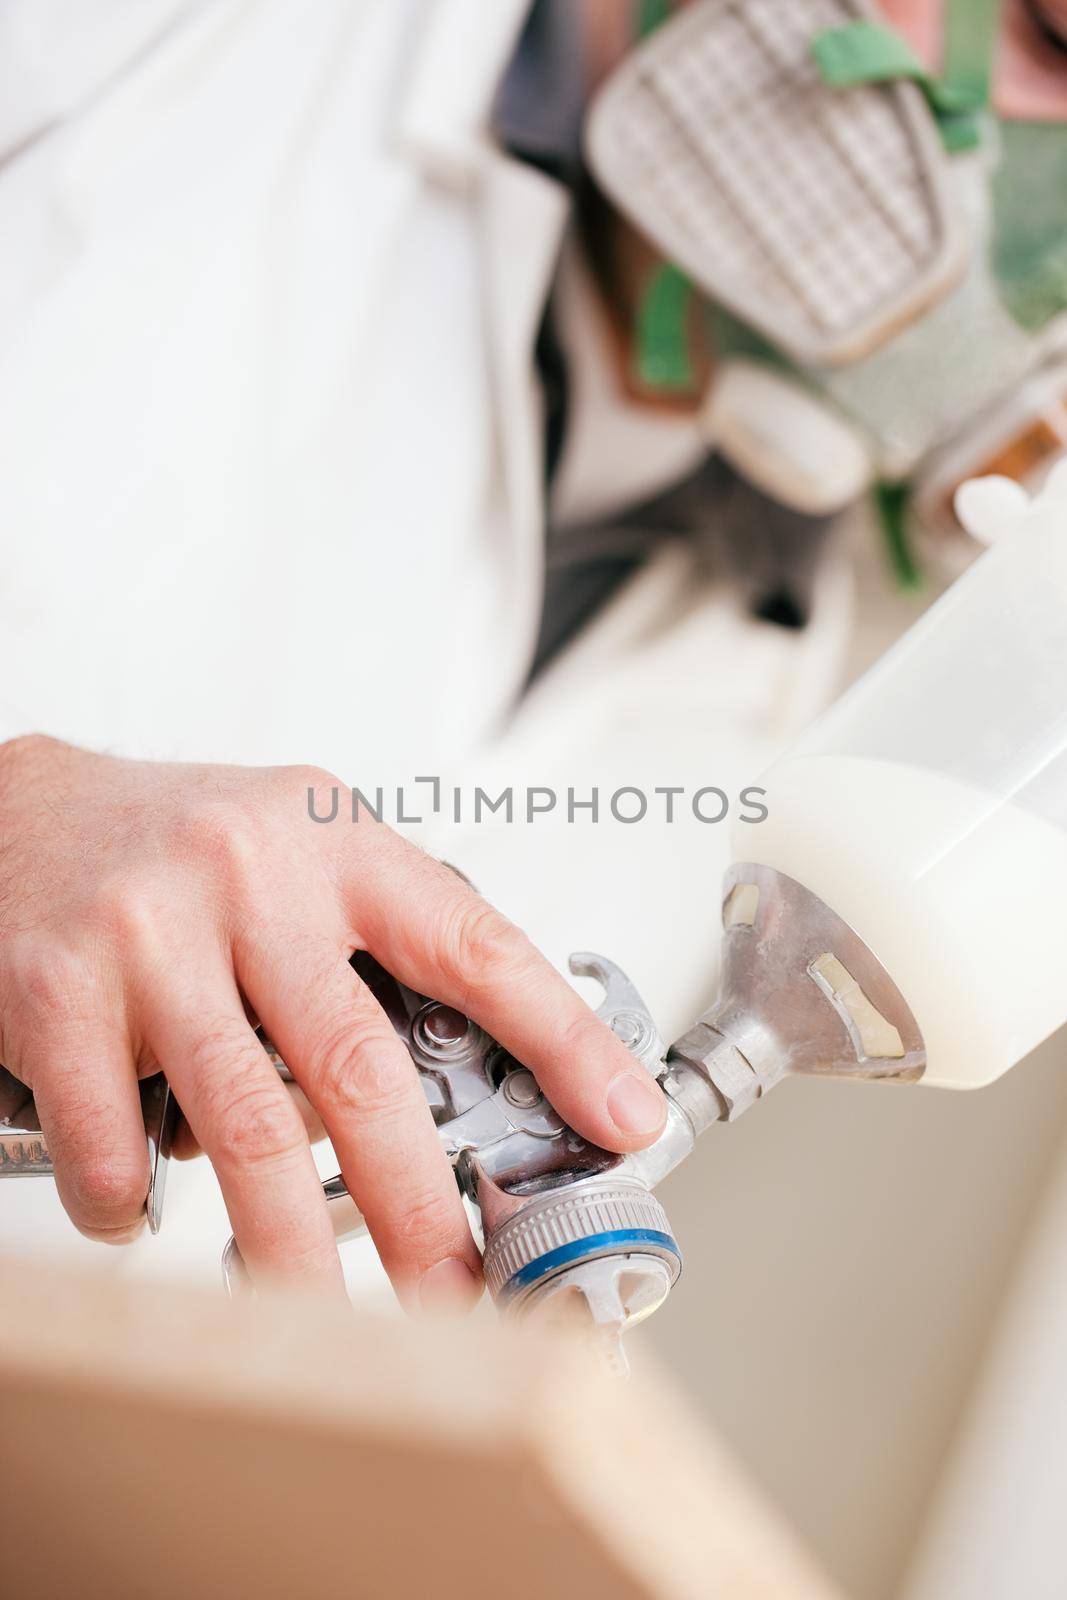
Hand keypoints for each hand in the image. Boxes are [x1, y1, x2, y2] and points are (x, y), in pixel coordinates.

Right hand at [0, 736, 665, 1308]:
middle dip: (422, 1206)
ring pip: (245, 1127)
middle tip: (461, 1291)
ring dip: (291, 1247)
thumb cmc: (176, 843)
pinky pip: (113, 1142)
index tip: (623, 1118)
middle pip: (361, 1070)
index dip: (563, 1039)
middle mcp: (251, 878)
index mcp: (335, 842)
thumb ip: (375, 942)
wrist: (19, 811)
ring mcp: (152, 933)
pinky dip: (136, 1206)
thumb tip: (473, 1073)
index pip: (474, 945)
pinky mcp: (58, 989)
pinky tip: (143, 1213)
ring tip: (322, 1313)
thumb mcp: (298, 852)